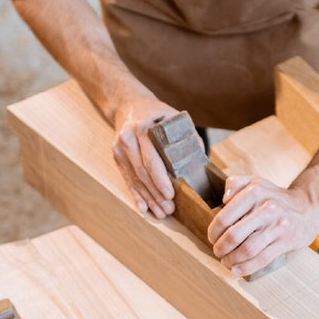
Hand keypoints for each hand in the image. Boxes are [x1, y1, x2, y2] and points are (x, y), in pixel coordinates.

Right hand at [111, 96, 179, 217]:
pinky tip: (143, 208)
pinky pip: (127, 179)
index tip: (171, 194)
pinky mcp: (116, 157)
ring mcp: (119, 148)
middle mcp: (128, 138)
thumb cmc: (157, 113)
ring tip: (161, 213)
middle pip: (142, 172)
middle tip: (169, 209)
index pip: (151, 158)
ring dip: (148, 198)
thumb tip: (202, 161)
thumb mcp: (173, 117)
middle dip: (156, 194)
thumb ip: (186, 136)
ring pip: (134, 179)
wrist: (129, 105)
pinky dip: (135, 195)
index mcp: (143, 128)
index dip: (161, 179)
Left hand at [207, 177, 318, 277]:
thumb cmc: (275, 198)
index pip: (225, 217)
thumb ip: (235, 184)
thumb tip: (223, 199)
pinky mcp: (286, 241)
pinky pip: (262, 259)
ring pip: (247, 249)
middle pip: (234, 235)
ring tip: (226, 261)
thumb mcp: (255, 182)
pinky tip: (238, 270)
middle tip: (217, 251)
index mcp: (255, 192)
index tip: (212, 238)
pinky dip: (246, 267)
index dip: (213, 232)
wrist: (307, 207)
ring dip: (232, 260)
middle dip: (221, 248)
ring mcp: (278, 226)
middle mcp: (267, 208)